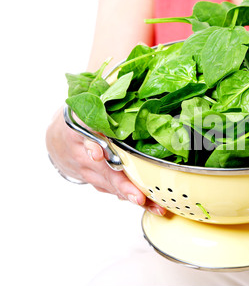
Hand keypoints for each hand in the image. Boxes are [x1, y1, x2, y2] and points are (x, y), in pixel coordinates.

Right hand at [46, 107, 165, 215]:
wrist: (58, 141)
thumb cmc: (79, 120)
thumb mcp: (85, 106)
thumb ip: (101, 99)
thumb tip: (124, 80)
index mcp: (79, 132)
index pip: (85, 138)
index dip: (92, 146)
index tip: (98, 154)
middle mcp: (84, 156)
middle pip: (103, 172)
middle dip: (122, 185)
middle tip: (138, 196)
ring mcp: (90, 172)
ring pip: (111, 186)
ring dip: (133, 196)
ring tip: (153, 205)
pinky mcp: (97, 182)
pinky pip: (115, 190)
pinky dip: (131, 197)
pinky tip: (150, 204)